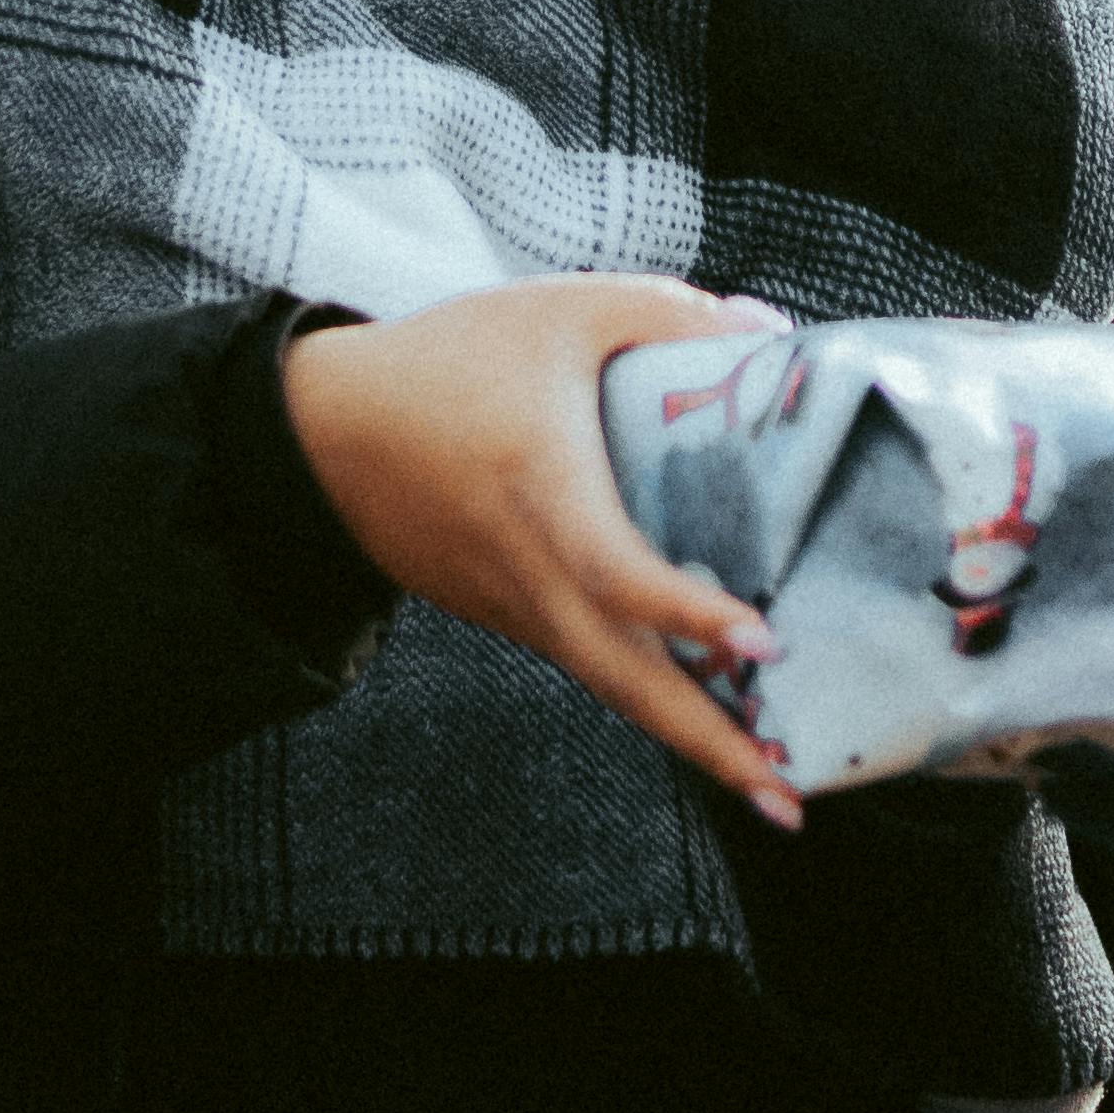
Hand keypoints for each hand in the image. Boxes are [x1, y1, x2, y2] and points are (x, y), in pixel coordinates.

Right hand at [284, 278, 805, 825]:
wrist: (324, 433)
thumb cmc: (447, 362)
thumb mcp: (563, 309)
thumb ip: (669, 311)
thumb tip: (772, 335)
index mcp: (547, 499)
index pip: (622, 577)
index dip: (693, 614)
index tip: (765, 642)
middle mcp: (533, 576)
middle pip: (627, 683)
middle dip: (710, 747)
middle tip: (789, 802)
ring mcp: (516, 608)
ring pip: (610, 686)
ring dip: (686, 736)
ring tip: (767, 781)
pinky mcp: (506, 616)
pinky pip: (586, 662)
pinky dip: (644, 694)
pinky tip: (700, 705)